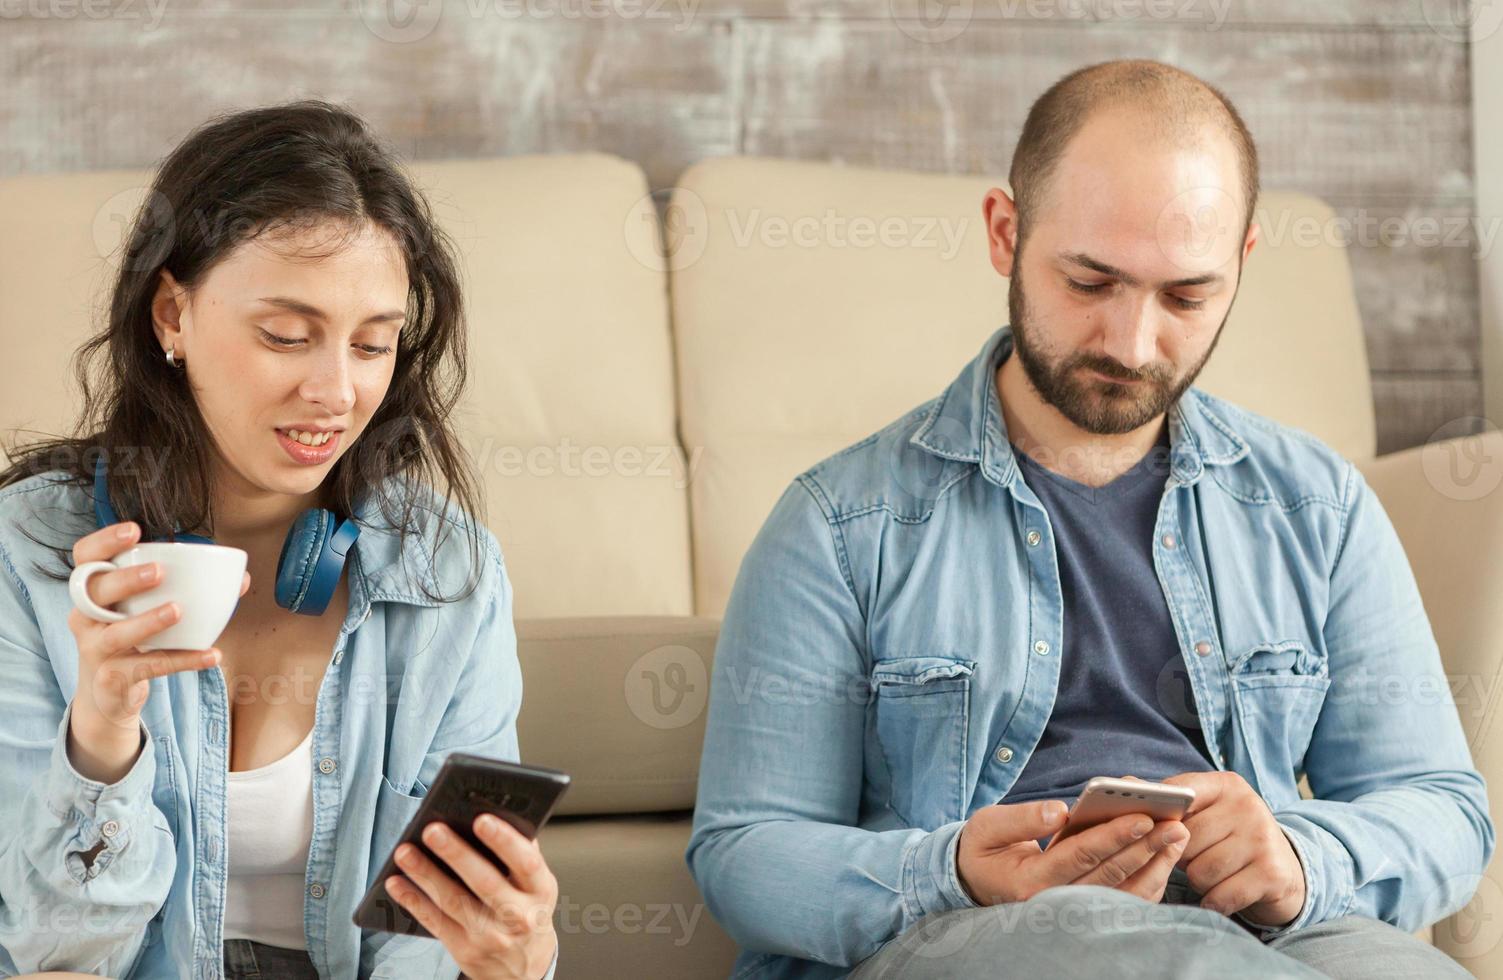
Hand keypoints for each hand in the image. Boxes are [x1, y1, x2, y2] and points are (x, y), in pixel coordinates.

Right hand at [66, 521, 250, 782]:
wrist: (108, 693)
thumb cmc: (133, 637)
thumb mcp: (147, 609)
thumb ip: (186, 590)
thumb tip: (240, 578)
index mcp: (93, 591)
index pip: (85, 558)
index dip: (103, 542)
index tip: (134, 531)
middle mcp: (86, 617)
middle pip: (94, 593)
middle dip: (125, 580)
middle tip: (159, 573)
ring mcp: (96, 649)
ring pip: (115, 634)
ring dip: (147, 621)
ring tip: (178, 611)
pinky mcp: (112, 678)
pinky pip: (146, 667)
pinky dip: (181, 660)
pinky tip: (211, 654)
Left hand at [385, 815, 558, 979]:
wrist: (523, 968)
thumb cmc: (527, 912)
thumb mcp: (535, 885)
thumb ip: (521, 852)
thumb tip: (494, 812)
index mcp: (540, 891)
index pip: (526, 862)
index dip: (504, 840)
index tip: (481, 818)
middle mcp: (518, 916)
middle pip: (485, 883)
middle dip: (456, 854)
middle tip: (432, 830)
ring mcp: (490, 936)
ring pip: (453, 901)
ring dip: (425, 874)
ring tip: (404, 851)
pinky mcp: (464, 950)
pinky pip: (434, 921)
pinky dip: (413, 900)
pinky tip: (396, 881)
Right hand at [956, 799, 1187, 905]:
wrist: (975, 882)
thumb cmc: (984, 849)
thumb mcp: (987, 826)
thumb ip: (1023, 818)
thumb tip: (1061, 809)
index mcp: (1029, 880)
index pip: (1079, 856)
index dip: (1112, 836)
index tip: (1142, 816)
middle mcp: (1054, 904)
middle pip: (1109, 874)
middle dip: (1145, 848)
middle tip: (1175, 824)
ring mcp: (1071, 913)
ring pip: (1123, 893)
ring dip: (1155, 865)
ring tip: (1178, 837)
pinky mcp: (1084, 912)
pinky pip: (1124, 901)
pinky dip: (1149, 882)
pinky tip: (1165, 858)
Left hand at [1162, 770, 1305, 926]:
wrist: (1286, 872)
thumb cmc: (1230, 841)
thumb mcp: (1207, 814)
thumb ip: (1170, 802)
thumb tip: (1124, 782)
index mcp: (1226, 785)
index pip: (1178, 791)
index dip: (1158, 813)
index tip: (1147, 827)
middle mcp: (1247, 806)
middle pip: (1184, 838)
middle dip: (1181, 856)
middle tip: (1196, 858)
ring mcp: (1262, 839)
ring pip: (1199, 870)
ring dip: (1198, 881)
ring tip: (1213, 873)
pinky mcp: (1271, 873)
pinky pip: (1219, 895)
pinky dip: (1213, 902)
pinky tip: (1222, 894)